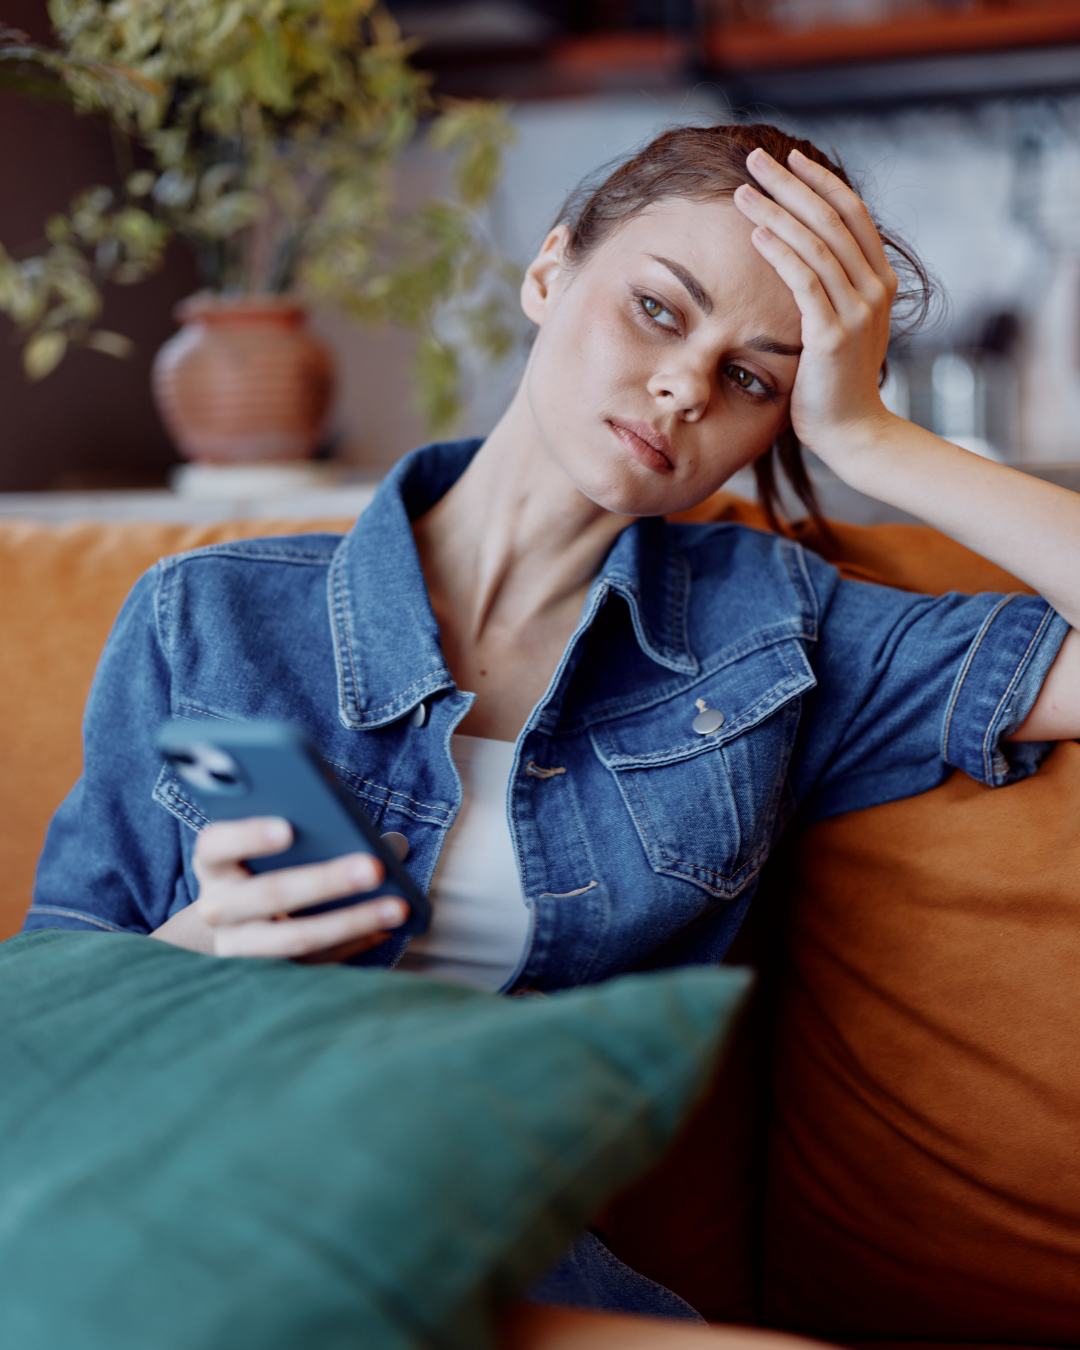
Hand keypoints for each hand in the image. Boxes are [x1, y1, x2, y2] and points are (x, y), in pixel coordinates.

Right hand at [174, 816, 407, 962]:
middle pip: (269, 894)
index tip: (287, 829)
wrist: (229, 920)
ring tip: (396, 906)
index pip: (218, 843)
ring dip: (350, 922)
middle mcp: (217, 906)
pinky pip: (314, 962)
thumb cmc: (259, 863)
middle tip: (373, 867)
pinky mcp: (266, 973)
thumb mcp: (263, 842)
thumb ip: (302, 828)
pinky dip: (353, 944)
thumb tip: (377, 838)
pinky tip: (386, 928)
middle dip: (324, 881)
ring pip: (295, 939)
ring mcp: (239, 946)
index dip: (249, 836)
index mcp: (213, 862)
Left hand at [733, 146, 898, 464]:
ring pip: (816, 244)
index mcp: (878, 281)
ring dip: (777, 211)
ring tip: (743, 190)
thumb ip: (829, 294)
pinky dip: (781, 254)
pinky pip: (806, 282)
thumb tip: (797, 263)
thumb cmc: (834, 386)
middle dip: (791, 183)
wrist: (852, 433)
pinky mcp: (833, 334)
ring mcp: (857, 311)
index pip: (850, 214)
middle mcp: (874, 288)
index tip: (788, 159)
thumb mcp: (839, 328)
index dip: (819, 182)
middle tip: (755, 157)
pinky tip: (757, 233)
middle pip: (832, 217)